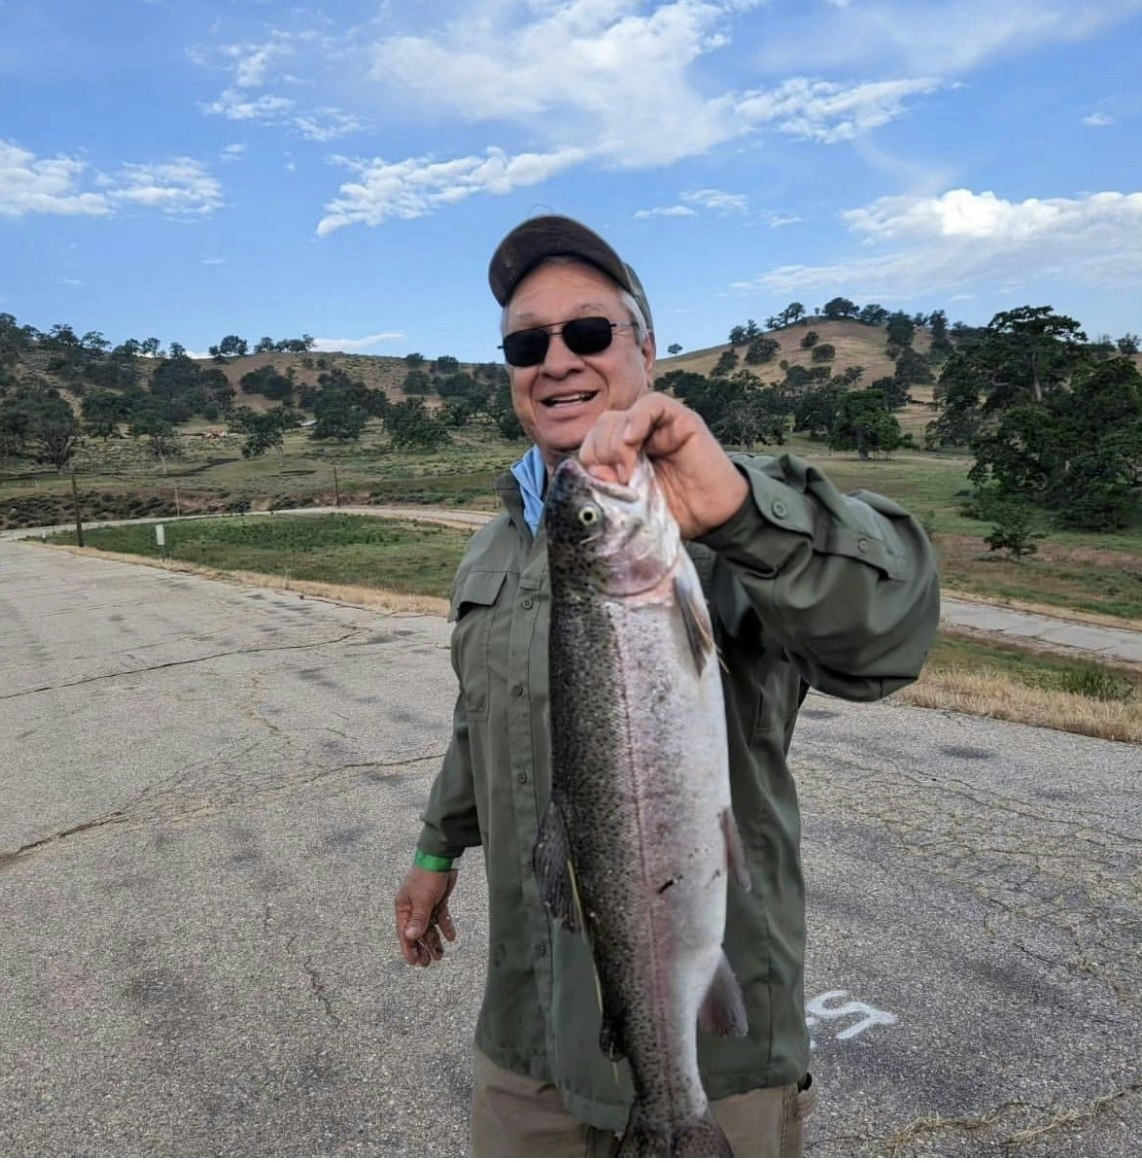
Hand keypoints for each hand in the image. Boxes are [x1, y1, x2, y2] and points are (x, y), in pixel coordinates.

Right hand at [395, 866, 457, 966]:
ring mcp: (425, 905)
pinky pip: (440, 917)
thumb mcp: (422, 899)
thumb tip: (410, 937)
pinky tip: (451, 937)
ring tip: (440, 955)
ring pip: (429, 927)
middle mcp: (413, 908)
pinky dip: (445, 927)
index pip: (405, 933)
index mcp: (404, 908)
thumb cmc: (427, 877)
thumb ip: (418, 919)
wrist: (441, 858)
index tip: (415, 962)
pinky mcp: (437, 901)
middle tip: (428, 963)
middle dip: (422, 948)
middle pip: (417, 933)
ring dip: (434, 941)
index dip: (409, 949)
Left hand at [578, 393, 748, 538]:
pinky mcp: (680, 419)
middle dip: (601, 453)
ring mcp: (658, 425)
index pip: (591, 443)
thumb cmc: (675, 511)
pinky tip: (632, 439)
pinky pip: (651, 405)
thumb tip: (593, 471)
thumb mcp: (632, 504)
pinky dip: (637, 417)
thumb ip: (611, 488)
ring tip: (629, 470)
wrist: (713, 516)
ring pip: (619, 416)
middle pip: (601, 427)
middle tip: (619, 480)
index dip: (590, 460)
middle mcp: (637, 436)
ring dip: (616, 443)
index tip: (603, 485)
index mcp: (621, 455)